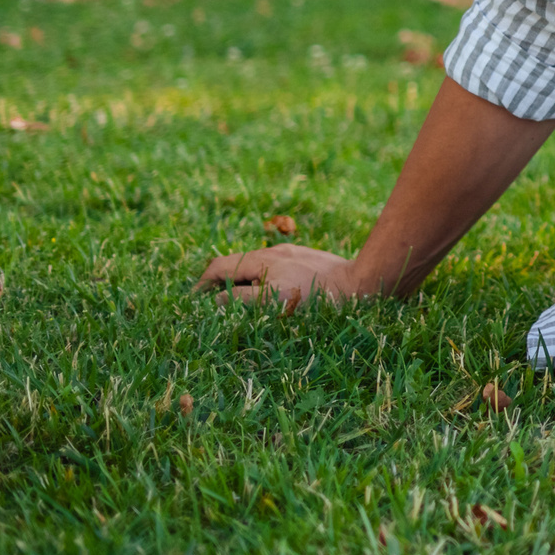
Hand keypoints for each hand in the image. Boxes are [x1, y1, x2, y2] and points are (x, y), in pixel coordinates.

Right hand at [195, 243, 368, 312]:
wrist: (363, 284)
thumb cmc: (318, 297)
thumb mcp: (273, 301)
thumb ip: (240, 299)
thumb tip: (217, 299)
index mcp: (263, 260)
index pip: (220, 267)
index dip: (202, 283)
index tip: (191, 300)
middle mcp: (276, 252)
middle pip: (236, 263)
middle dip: (218, 281)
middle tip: (207, 302)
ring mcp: (294, 254)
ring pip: (256, 266)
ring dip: (241, 280)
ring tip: (235, 301)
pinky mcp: (309, 260)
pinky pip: (276, 268)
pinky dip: (262, 279)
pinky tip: (268, 294)